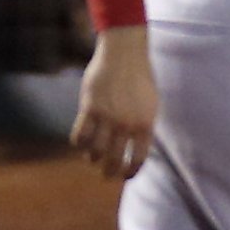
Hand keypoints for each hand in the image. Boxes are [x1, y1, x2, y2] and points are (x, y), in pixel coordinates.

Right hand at [71, 26, 157, 180]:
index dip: (130, 172)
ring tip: (93, 156)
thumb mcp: (150, 104)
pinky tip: (80, 142)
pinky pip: (79, 136)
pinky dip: (78, 144)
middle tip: (106, 174)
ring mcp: (108, 117)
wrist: (125, 53)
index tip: (124, 176)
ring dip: (92, 158)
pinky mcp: (90, 108)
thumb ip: (143, 126)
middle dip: (109, 172)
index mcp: (145, 124)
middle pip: (114, 160)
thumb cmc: (139, 78)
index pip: (139, 159)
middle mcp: (127, 124)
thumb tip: (136, 151)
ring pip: (95, 151)